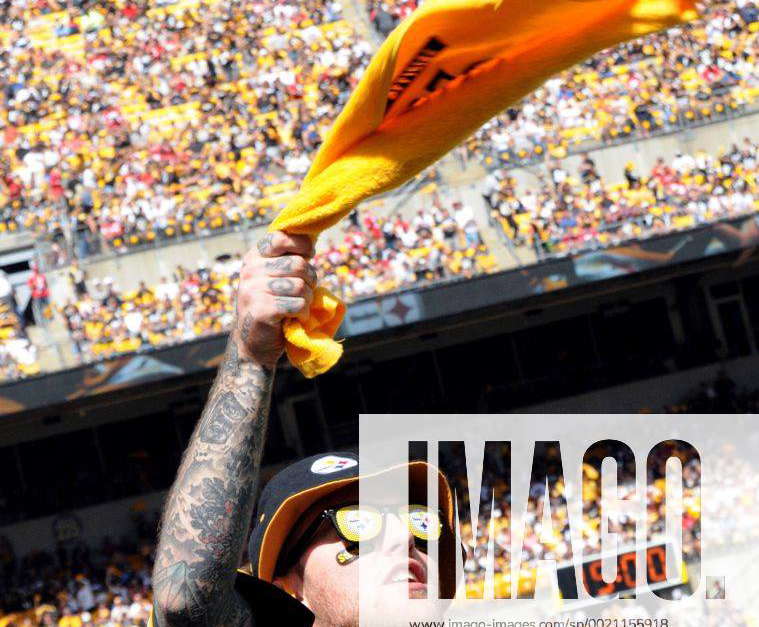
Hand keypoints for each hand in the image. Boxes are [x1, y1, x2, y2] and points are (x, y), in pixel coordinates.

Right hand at [233, 231, 316, 367]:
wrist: (253, 344)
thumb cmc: (270, 307)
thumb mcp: (273, 278)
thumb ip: (286, 261)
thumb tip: (311, 241)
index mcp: (253, 258)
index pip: (281, 238)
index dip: (302, 245)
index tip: (309, 255)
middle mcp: (250, 271)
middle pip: (298, 264)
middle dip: (310, 279)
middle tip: (305, 292)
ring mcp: (253, 290)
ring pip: (300, 286)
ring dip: (306, 300)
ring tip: (297, 307)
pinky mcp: (261, 310)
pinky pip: (297, 305)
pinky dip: (302, 314)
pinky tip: (293, 319)